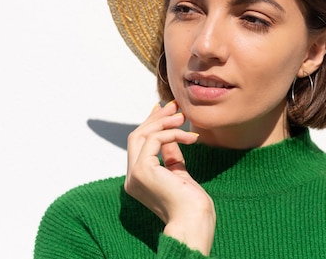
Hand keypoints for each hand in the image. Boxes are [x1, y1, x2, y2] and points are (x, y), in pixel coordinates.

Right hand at [124, 101, 215, 253]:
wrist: (194, 220)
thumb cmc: (192, 203)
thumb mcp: (179, 173)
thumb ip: (171, 156)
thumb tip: (170, 136)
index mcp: (138, 180)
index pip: (139, 145)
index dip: (150, 124)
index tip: (165, 109)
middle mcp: (131, 178)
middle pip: (136, 136)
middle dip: (155, 118)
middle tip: (175, 106)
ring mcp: (134, 175)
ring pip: (141, 135)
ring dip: (163, 122)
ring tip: (183, 116)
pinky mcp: (142, 171)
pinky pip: (155, 140)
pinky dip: (172, 133)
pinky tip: (190, 137)